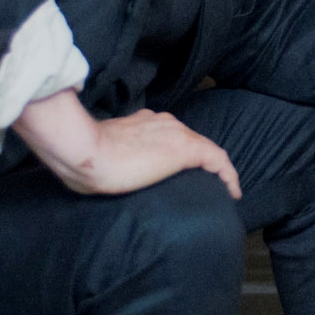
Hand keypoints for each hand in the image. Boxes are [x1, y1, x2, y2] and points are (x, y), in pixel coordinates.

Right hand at [15, 91, 242, 197]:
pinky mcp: (185, 149)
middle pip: (190, 141)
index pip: (169, 136)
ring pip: (206, 149)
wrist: (81, 148)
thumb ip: (109, 156)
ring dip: (215, 170)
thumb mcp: (99, 154)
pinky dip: (228, 175)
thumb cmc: (81, 157)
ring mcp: (174, 133)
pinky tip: (233, 192)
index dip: (180, 153)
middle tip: (207, 184)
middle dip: (200, 162)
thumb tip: (103, 172)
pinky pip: (218, 160)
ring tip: (222, 189)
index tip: (181, 170)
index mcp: (142, 122)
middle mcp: (162, 122)